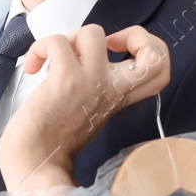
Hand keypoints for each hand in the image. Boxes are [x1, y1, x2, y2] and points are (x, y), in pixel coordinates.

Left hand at [0, 24, 169, 195]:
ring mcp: (91, 82)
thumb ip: (97, 87)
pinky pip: (57, 42)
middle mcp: (113, 89)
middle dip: (135, 33)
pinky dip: (41, 47)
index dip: (150, 47)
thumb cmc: (52, 137)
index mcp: (120, 97)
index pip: (161, 69)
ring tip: (56, 60)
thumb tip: (84, 54)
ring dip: (71, 38)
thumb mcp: (89, 110)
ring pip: (94, 32)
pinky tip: (34, 66)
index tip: (119, 50)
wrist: (34, 163)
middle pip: (157, 54)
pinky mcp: (65, 80)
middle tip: (104, 47)